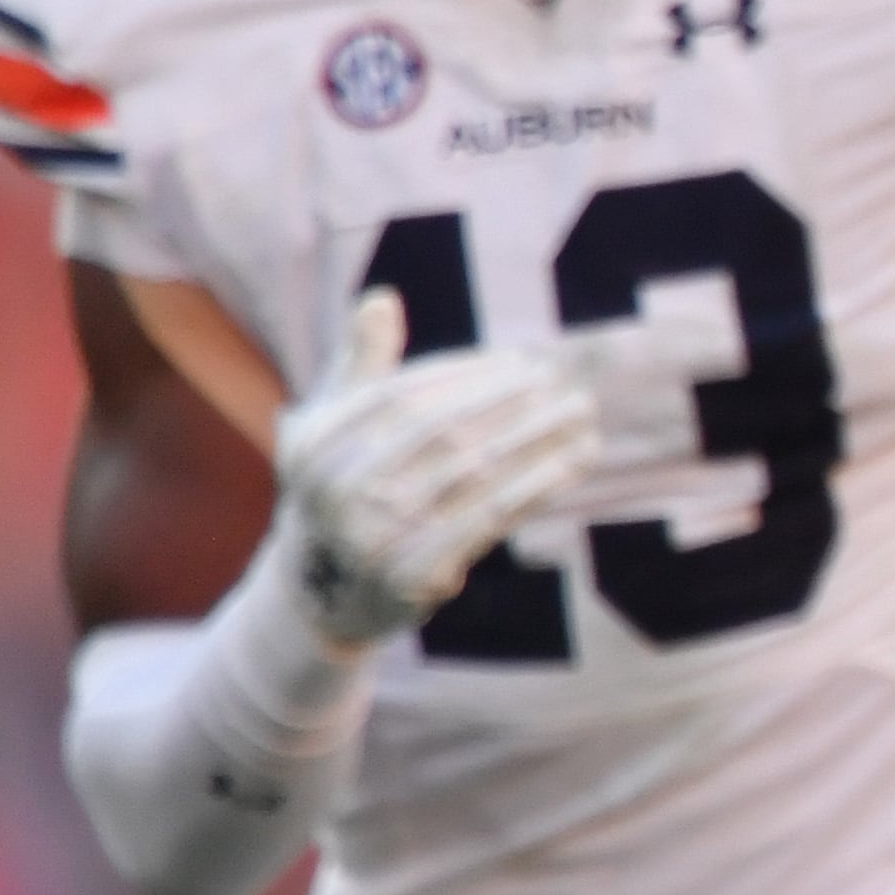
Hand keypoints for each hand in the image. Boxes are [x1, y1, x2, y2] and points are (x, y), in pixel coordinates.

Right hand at [271, 288, 601, 646]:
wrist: (323, 596)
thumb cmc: (341, 490)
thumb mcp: (333, 427)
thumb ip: (359, 364)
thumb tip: (382, 299)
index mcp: (311, 444)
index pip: (401, 396)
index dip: (465, 375)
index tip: (519, 360)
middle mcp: (335, 492)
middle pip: (443, 432)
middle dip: (508, 401)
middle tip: (559, 379)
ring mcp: (373, 538)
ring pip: (475, 473)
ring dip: (538, 437)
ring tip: (582, 411)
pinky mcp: (415, 576)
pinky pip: (491, 518)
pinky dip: (540, 483)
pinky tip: (576, 458)